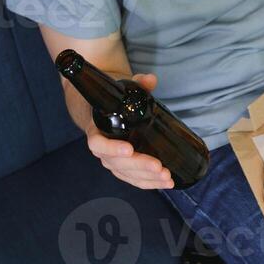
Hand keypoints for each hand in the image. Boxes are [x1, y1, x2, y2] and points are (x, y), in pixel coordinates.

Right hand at [85, 73, 174, 189]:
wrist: (105, 107)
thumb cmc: (115, 98)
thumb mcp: (123, 87)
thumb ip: (138, 83)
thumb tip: (150, 79)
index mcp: (96, 129)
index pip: (98, 144)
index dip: (112, 149)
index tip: (129, 149)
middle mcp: (102, 148)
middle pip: (116, 164)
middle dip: (139, 167)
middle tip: (159, 167)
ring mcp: (112, 159)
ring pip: (126, 174)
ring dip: (147, 179)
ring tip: (167, 178)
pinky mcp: (123, 166)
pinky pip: (133, 179)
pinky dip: (148, 183)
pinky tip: (164, 183)